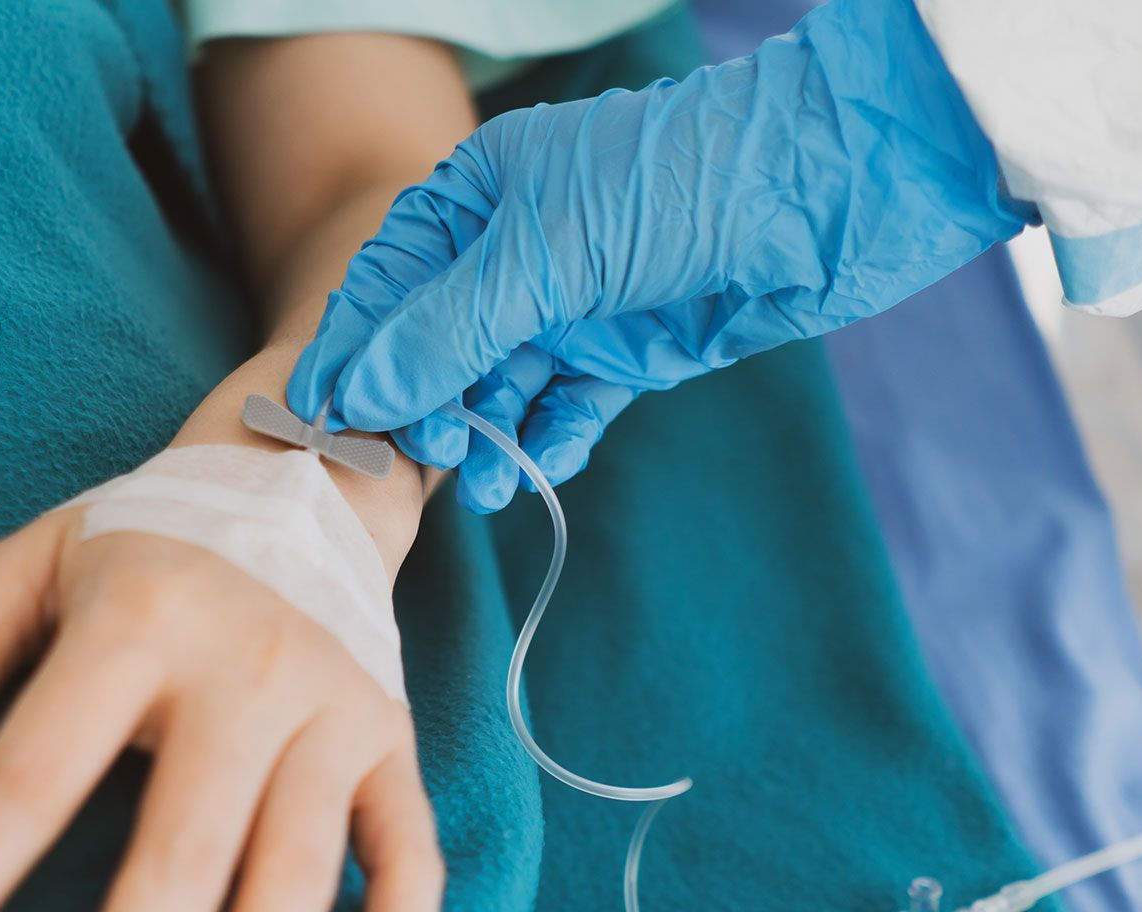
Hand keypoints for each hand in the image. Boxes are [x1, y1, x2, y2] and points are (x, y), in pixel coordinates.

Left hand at [0, 462, 442, 911]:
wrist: (305, 480)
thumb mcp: (29, 561)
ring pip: (296, 876)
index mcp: (136, 625)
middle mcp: (245, 673)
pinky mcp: (390, 744)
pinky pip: (409, 857)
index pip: (31, 772)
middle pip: (180, 855)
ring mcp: (331, 714)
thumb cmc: (144, 539)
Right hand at [287, 0, 1025, 509]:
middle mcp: (515, 252)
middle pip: (439, 348)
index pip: (387, 284)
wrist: (820, 199)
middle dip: (428, 409)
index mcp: (477, 197)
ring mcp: (573, 304)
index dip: (354, 353)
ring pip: (502, 389)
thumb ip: (446, 331)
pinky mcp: (625, 352)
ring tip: (488, 488)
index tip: (321, 422)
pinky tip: (542, 467)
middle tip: (426, 464)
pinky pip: (567, 409)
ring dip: (491, 440)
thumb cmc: (672, 193)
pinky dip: (552, 439)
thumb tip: (359, 394)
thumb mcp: (542, 258)